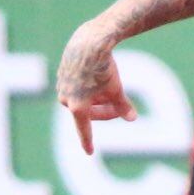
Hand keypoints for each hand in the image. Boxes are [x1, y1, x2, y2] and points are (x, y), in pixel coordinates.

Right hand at [55, 19, 135, 155]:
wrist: (89, 42)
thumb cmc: (103, 68)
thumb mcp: (116, 89)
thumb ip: (123, 106)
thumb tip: (132, 119)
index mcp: (78, 107)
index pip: (84, 130)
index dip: (87, 141)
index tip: (89, 152)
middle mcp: (65, 99)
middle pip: (88, 113)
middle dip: (104, 111)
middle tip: (119, 107)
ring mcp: (61, 87)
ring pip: (82, 99)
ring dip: (96, 99)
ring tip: (107, 87)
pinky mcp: (61, 75)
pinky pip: (76, 87)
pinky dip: (88, 87)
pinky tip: (96, 75)